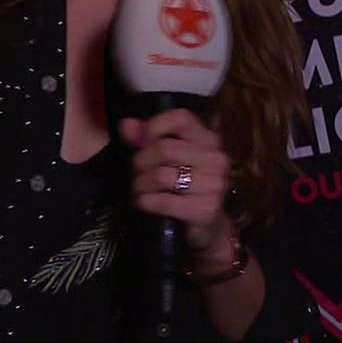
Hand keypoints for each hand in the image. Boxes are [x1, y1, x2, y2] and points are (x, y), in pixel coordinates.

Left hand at [121, 110, 234, 256]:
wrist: (207, 225)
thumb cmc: (184, 186)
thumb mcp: (166, 159)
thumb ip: (145, 138)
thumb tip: (126, 125)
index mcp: (208, 139)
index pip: (181, 118)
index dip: (154, 126)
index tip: (138, 141)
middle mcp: (216, 158)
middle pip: (165, 148)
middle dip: (140, 162)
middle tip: (134, 173)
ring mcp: (215, 184)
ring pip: (162, 176)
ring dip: (141, 184)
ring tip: (137, 190)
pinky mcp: (207, 209)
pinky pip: (165, 201)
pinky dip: (147, 202)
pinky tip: (143, 203)